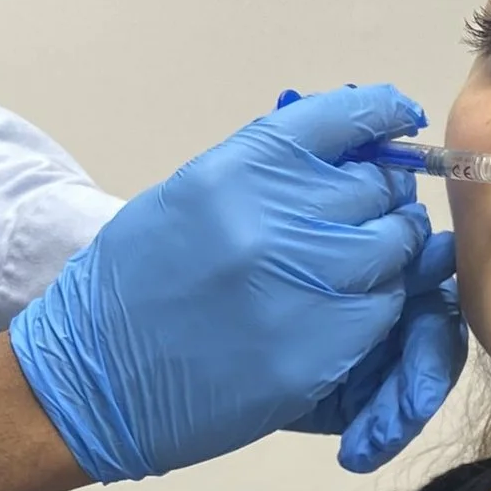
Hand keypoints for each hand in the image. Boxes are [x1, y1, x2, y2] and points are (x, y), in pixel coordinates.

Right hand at [8, 86, 431, 483]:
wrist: (93, 376)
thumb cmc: (133, 283)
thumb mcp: (189, 197)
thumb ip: (267, 172)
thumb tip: (346, 153)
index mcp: (237, 170)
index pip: (343, 118)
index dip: (381, 114)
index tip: (398, 120)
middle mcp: (275, 219)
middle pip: (378, 189)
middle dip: (375, 202)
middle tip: (355, 222)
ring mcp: (301, 288)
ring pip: (394, 253)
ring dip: (380, 261)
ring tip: (341, 274)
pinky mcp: (316, 354)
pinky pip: (382, 314)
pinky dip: (369, 312)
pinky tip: (333, 317)